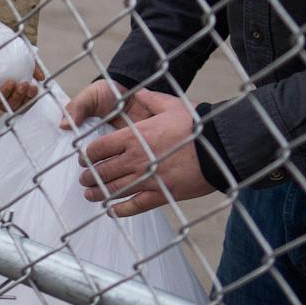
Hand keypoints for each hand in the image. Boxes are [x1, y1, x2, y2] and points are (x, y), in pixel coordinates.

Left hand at [0, 65, 44, 111]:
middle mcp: (8, 100)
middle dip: (20, 96)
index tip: (33, 87)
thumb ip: (35, 69)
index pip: (26, 102)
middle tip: (23, 84)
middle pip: (14, 105)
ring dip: (7, 93)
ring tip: (12, 83)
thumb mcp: (27, 63)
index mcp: (20, 97)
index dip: (30, 97)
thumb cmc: (14, 63)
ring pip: (1, 102)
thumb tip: (41, 78)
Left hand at [66, 80, 211, 217]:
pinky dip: (120, 210)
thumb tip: (140, 92)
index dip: (87, 156)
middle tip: (85, 179)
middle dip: (89, 177)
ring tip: (91, 195)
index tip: (84, 159)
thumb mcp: (172, 105)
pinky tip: (112, 211)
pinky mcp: (161, 194)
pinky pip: (135, 205)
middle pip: (102, 171)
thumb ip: (152, 100)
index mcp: (134, 137)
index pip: (99, 148)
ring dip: (98, 194)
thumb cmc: (196, 126)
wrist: (221, 148)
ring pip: (114, 190)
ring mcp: (147, 178)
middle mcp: (136, 159)